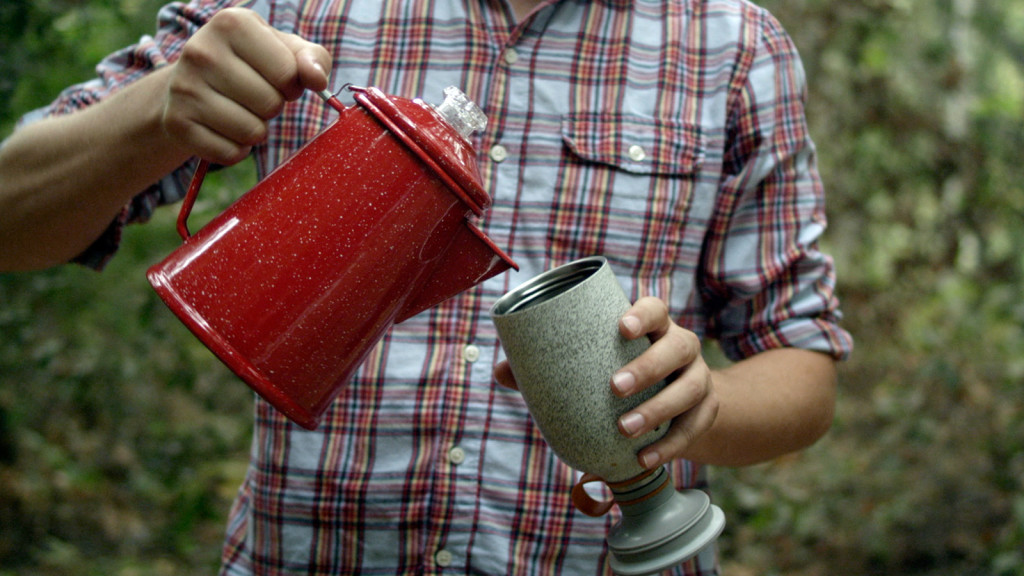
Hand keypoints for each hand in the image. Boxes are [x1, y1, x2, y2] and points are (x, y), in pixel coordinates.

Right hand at [161, 8, 331, 164]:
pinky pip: (231, 153)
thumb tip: (318, 79)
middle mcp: (201, 51)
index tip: (277, 78)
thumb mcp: (283, 50)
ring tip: (241, 111)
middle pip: (271, 103)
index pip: (287, 72)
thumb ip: (312, 58)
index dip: (292, 84)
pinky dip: (237, 149)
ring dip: (257, 130)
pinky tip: (224, 129)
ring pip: (252, 132)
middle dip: (273, 106)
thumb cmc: (249, 65)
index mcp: (231, 23)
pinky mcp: (177, 123)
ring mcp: (184, 88)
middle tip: (255, 95)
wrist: (190, 85)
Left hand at [492, 296, 719, 469]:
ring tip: (626, 429)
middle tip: (615, 388)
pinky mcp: (707, 412)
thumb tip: (500, 371)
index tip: (621, 327)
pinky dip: (669, 446)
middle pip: (677, 347)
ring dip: (658, 409)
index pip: (655, 308)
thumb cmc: (622, 374)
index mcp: (653, 327)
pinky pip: (693, 428)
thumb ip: (548, 368)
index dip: (642, 314)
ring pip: (689, 388)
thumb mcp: (596, 366)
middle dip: (648, 366)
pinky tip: (643, 459)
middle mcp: (682, 347)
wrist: (679, 404)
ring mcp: (699, 378)